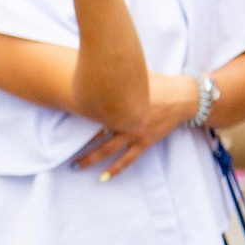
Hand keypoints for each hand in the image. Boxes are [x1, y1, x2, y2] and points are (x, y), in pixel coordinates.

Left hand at [72, 72, 197, 177]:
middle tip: (62, 146)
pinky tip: (104, 178)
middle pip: (96, 134)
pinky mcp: (145, 141)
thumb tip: (96, 66)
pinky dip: (116, 169)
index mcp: (121, 104)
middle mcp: (126, 120)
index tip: (62, 118)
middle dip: (79, 142)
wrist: (182, 96)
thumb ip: (116, 79)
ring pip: (108, 150)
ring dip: (91, 159)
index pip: (94, 111)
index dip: (78, 115)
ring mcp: (135, 133)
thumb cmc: (157, 82)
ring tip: (76, 166)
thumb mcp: (134, 76)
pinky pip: (128, 159)